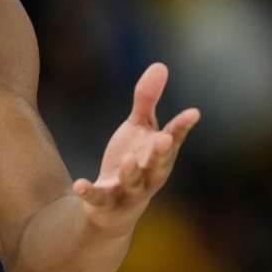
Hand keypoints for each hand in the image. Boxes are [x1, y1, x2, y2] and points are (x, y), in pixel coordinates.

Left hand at [73, 63, 199, 234]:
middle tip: (164, 140)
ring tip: (128, 161)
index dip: (182, 127)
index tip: (193, 113)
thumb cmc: (133, 161)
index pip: (174, 140)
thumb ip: (147, 100)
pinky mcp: (105, 202)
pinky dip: (89, 192)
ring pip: (133, 183)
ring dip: (131, 173)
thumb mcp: (139, 129)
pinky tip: (78, 184)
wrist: (112, 207)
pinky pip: (98, 198)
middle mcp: (148, 175)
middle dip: (161, 153)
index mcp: (158, 156)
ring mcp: (128, 192)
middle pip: (158, 165)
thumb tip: (161, 64)